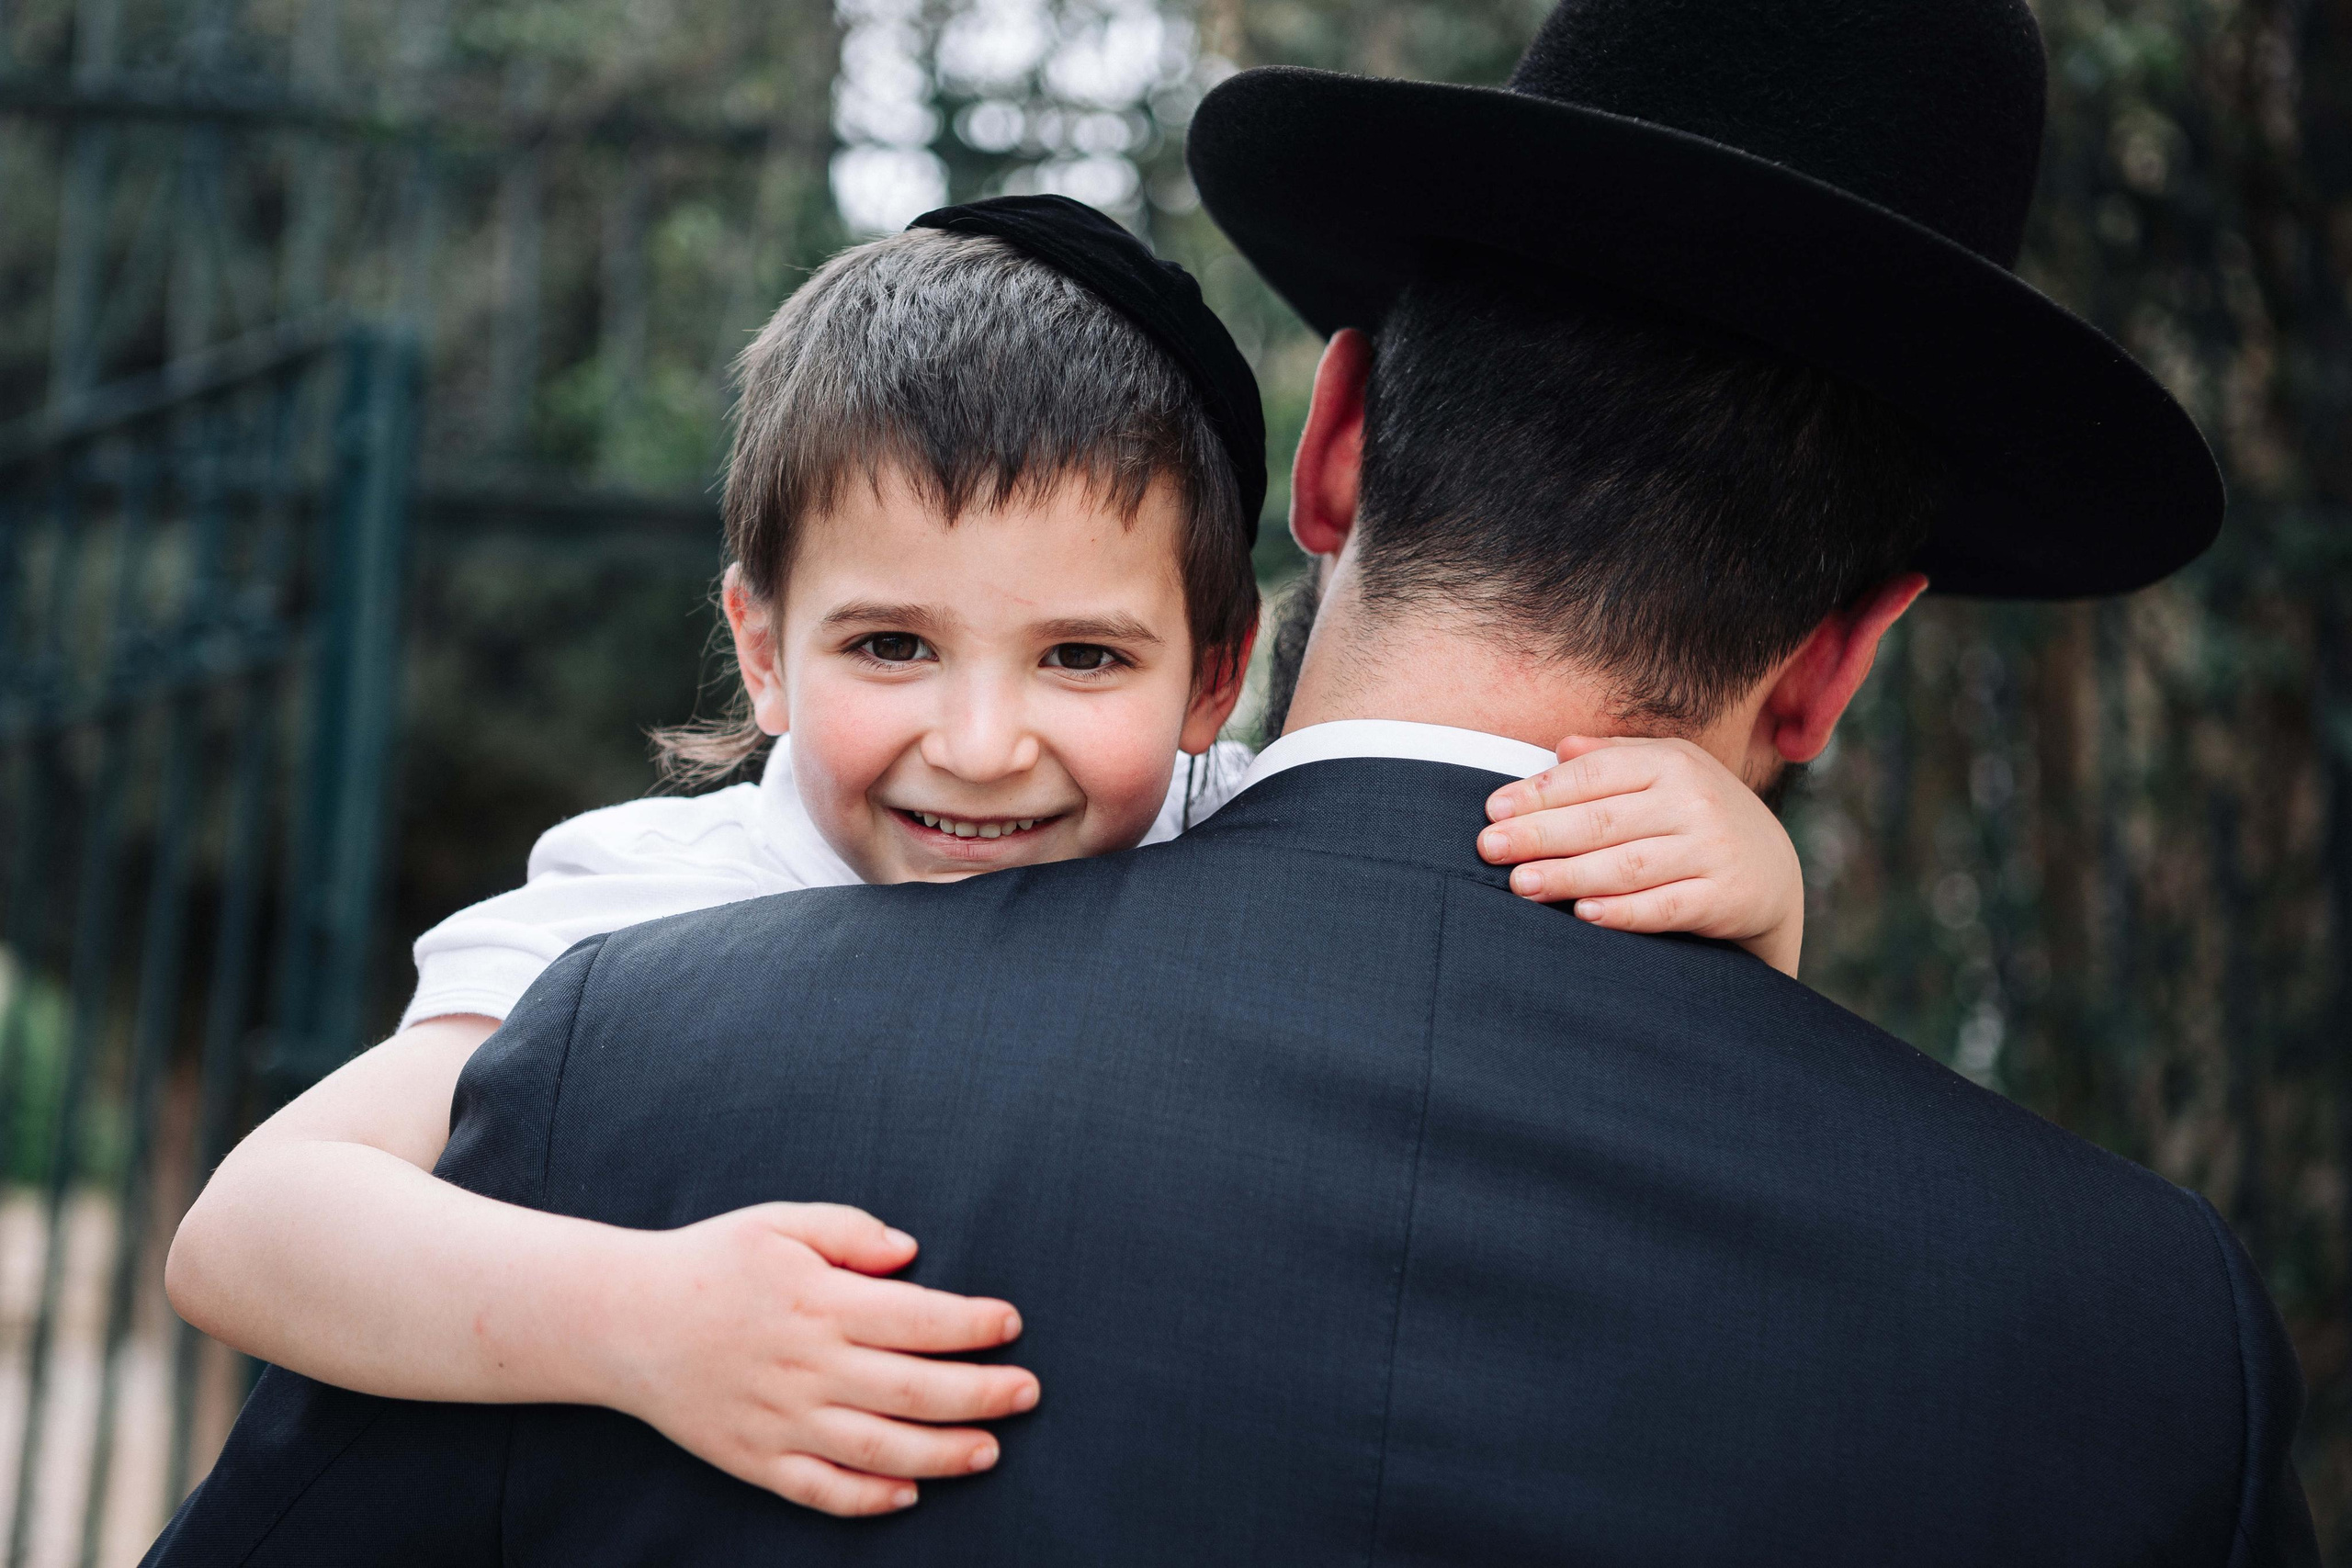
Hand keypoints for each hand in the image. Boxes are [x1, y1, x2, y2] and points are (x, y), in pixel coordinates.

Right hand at [594, 1202, 1038, 1516]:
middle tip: (1028, 1392)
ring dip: (943, 1453)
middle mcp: (806, 1366)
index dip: (973, 1325)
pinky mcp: (755, 1459)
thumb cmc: (712, 1262)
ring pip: (879, 1448)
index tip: (1011, 1325)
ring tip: (990, 1449)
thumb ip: (849, 1231)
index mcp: (818, 1302)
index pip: (917, 1318)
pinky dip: (869, 1499)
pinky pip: (821, 1490)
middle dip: (982, 1393)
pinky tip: (910, 1494)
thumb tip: (911, 1253)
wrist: (622, 1321)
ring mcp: (780, 1420)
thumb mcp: (779, 1222)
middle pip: (913, 1388)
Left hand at [1475, 735, 1804, 975]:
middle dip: (1541, 834)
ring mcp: (1711, 849)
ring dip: (1570, 875)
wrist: (1771, 870)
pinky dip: (1624, 912)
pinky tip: (1584, 914)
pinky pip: (1666, 906)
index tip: (1493, 811)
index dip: (1541, 792)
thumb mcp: (1665, 772)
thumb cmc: (1695, 815)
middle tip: (1490, 849)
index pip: (1594, 775)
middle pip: (1603, 820)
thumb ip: (1612, 758)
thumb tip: (1559, 747)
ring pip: (1628, 864)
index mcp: (1671, 763)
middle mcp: (1693, 801)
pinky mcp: (1724, 896)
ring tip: (1521, 884)